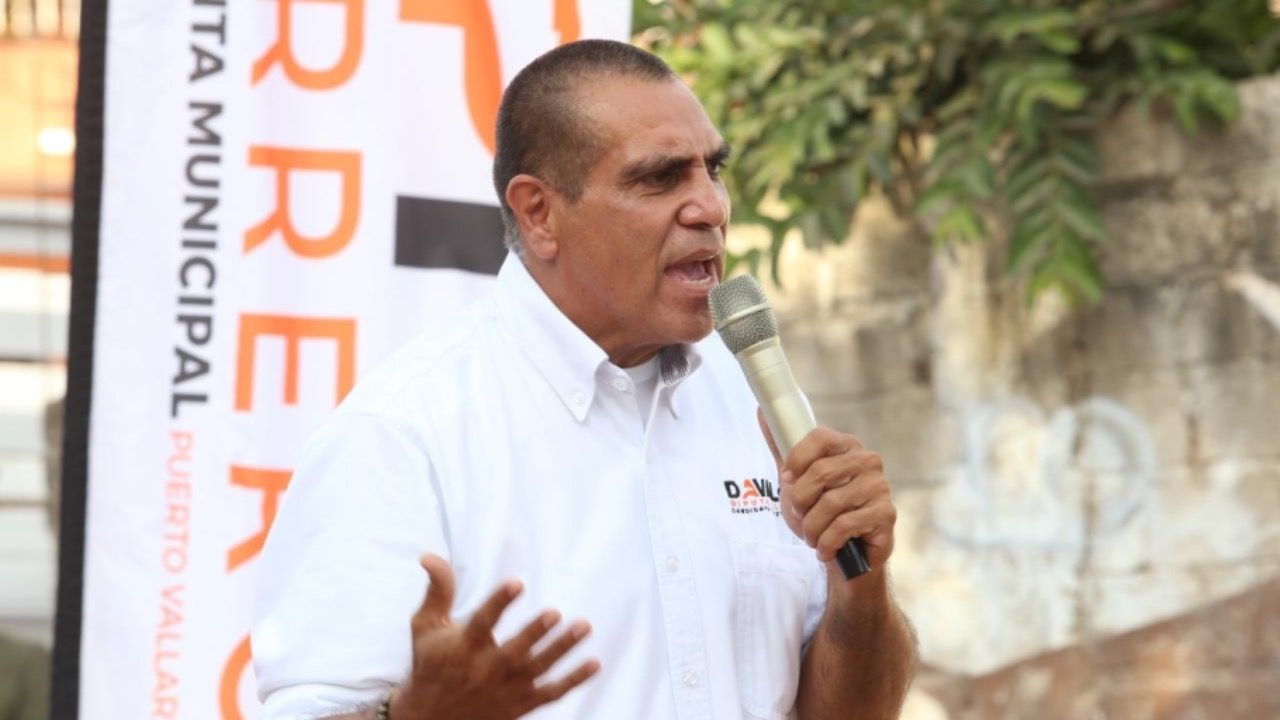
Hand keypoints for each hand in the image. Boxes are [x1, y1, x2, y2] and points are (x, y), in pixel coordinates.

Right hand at [389, 554, 599, 719]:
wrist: (430, 718)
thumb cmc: (430, 664)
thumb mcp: (425, 626)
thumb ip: (438, 590)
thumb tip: (429, 556)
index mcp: (462, 648)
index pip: (482, 623)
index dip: (499, 602)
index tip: (517, 583)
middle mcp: (485, 670)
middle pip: (514, 652)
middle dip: (535, 633)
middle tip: (555, 612)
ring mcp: (505, 690)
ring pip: (537, 669)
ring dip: (562, 649)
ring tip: (583, 626)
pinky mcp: (520, 704)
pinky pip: (551, 693)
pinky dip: (573, 681)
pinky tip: (594, 662)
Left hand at [757, 409, 896, 570]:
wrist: (847, 554)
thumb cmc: (820, 511)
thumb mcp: (796, 479)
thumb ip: (781, 447)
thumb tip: (761, 412)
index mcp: (846, 446)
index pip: (819, 437)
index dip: (796, 459)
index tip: (787, 479)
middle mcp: (867, 461)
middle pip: (821, 472)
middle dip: (801, 500)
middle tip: (801, 515)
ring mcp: (879, 487)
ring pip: (831, 503)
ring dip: (812, 527)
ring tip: (813, 536)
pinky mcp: (885, 514)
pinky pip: (844, 526)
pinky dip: (827, 542)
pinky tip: (826, 549)